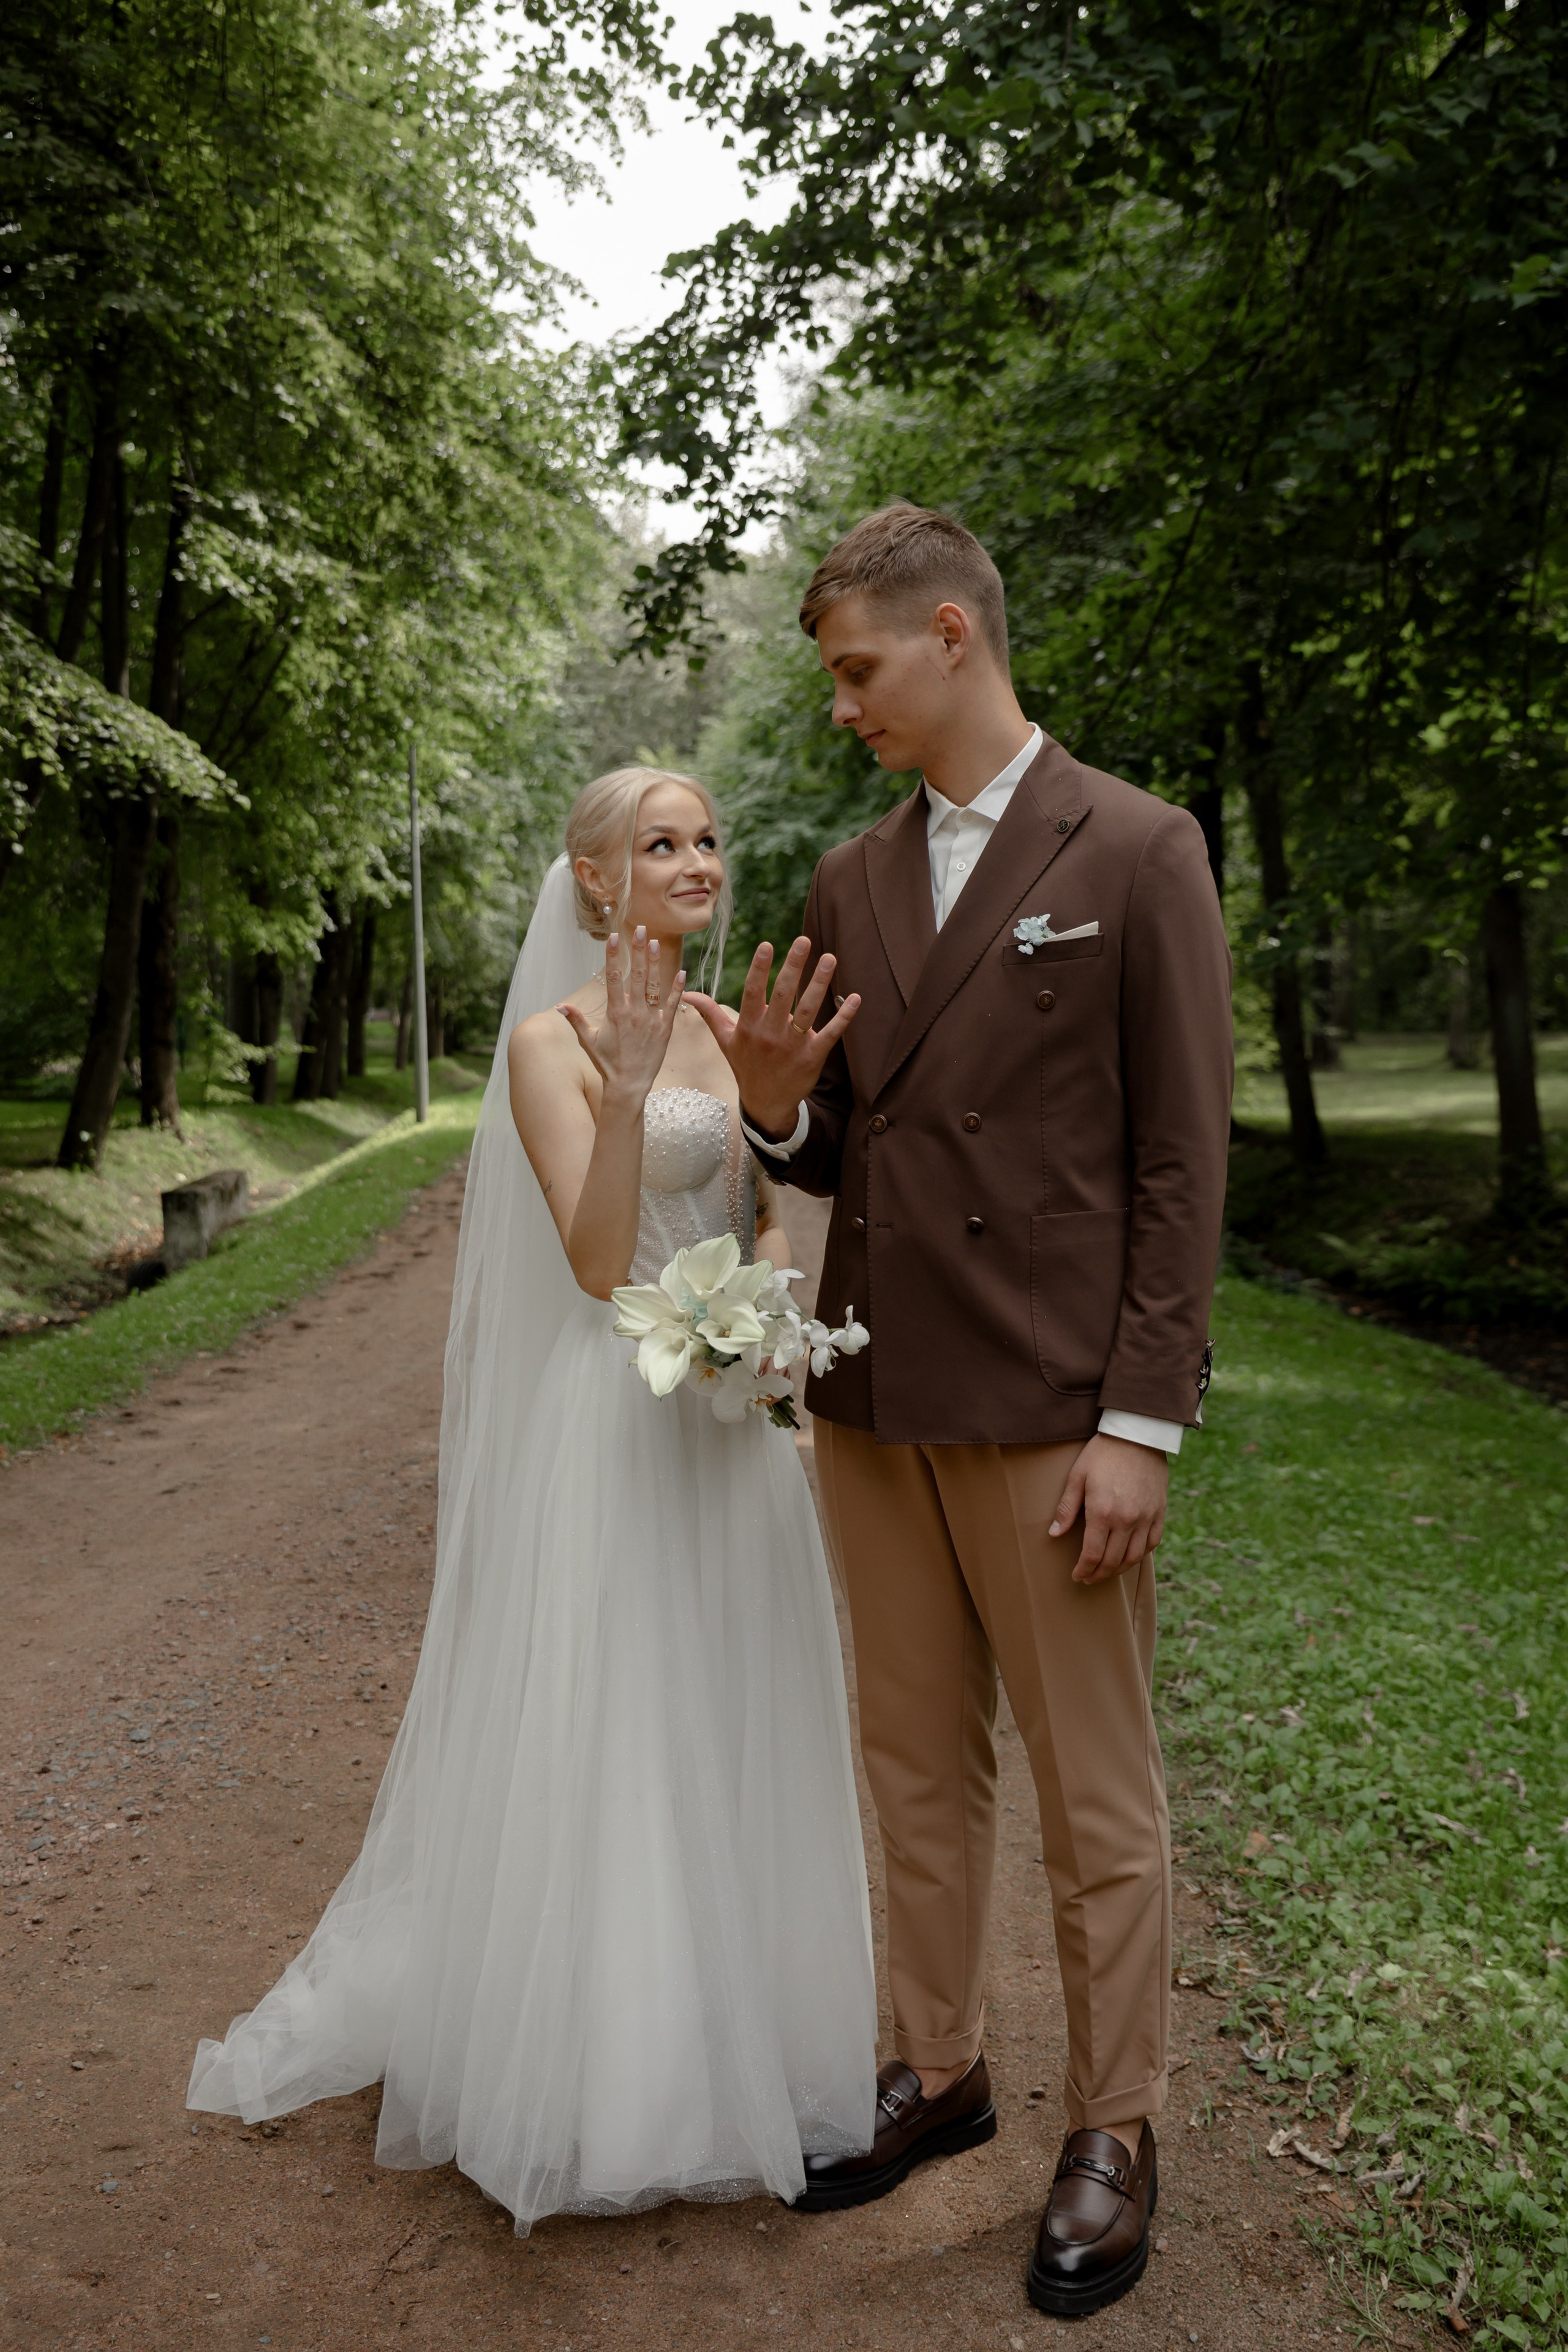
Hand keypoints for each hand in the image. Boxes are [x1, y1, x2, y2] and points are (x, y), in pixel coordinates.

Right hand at [558, 928, 683, 1107]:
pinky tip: (682, 972)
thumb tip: (559, 1006)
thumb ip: (576, 1020)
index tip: (615, 937)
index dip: (614, 956)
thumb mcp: (588, 1041)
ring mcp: (651, 1020)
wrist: (629, 1086)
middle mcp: (634, 1013)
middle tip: (641, 929)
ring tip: (656, 942)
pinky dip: (678, 989)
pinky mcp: (665, 1029)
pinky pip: (673, 1005)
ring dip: (656, 963)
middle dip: (639, 950)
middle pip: (637, 975)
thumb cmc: (607, 1064)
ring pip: (655, 986)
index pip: (614, 977)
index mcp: (615, 1013)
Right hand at [685, 937, 860, 1132]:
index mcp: (749, 1027)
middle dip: (793, 967)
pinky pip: (831, 1033)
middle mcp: (770, 1034)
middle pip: (783, 995)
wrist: (767, 1104)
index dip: (759, 968)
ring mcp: (793, 1046)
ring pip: (808, 1010)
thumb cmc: (746, 1067)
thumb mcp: (726, 1041)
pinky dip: (844, 1016)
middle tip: (804, 940)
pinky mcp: (813, 1056)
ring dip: (819, 983)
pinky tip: (854, 997)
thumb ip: (710, 1014)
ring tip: (830, 958)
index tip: (767, 945)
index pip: (752, 992)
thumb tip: (687, 993)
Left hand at [1051, 1434, 1168, 1584]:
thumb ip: (1067, 1508)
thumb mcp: (1077, 1477)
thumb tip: (1054, 1534)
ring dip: (1119, 1569)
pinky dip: (1140, 1554)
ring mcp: (1146, 1517)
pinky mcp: (1159, 1511)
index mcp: (1103, 1512)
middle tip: (1089, 1578)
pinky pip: (1152, 1542)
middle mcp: (1127, 1520)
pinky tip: (1130, 1556)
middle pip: (1113, 1561)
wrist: (1137, 1434)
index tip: (1077, 1575)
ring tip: (1106, 1572)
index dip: (1084, 1569)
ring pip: (1134, 1557)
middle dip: (1099, 1574)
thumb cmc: (1102, 1453)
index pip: (1093, 1554)